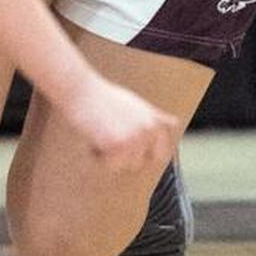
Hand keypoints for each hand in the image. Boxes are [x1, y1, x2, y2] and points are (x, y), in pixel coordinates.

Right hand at [66, 74, 181, 176]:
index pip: (163, 154)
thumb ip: (155, 117)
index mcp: (156, 121)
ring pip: (125, 166)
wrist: (81, 89)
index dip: (145, 156)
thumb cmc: (105, 97)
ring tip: (102, 133)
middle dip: (126, 158)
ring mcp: (136, 138)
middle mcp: (150, 130)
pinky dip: (99, 157)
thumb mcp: (137, 105)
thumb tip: (174, 123)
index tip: (128, 149)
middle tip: (111, 137)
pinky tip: (94, 138)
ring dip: (111, 157)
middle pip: (142, 164)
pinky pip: (110, 165)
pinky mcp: (119, 145)